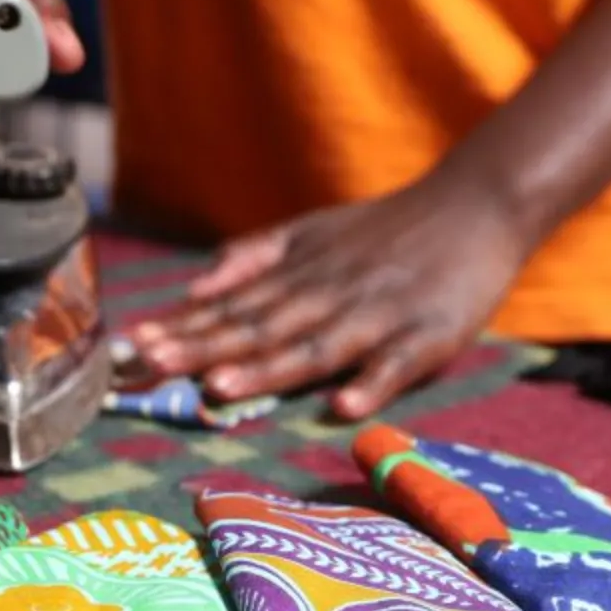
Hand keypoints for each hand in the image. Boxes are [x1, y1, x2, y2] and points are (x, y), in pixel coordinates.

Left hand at [128, 163, 533, 418]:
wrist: (479, 203)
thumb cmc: (388, 229)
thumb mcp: (314, 230)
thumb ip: (255, 257)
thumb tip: (194, 285)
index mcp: (301, 274)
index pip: (231, 307)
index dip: (182, 328)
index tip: (132, 346)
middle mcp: (331, 294)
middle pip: (259, 328)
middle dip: (203, 349)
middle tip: (150, 368)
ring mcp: (380, 316)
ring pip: (315, 347)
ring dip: (268, 369)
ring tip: (221, 388)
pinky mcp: (429, 335)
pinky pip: (396, 364)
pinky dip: (371, 383)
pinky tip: (343, 407)